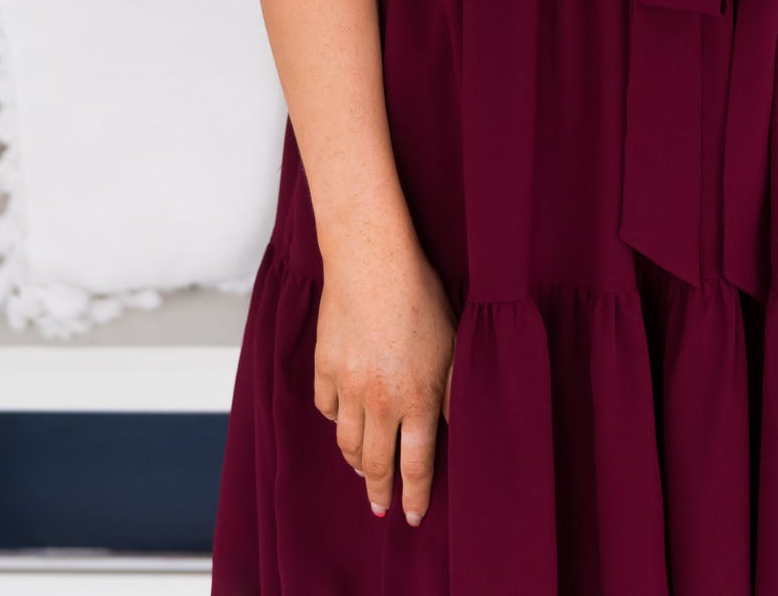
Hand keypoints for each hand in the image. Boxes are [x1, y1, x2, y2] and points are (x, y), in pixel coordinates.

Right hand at [312, 242, 457, 526]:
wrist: (372, 261)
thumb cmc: (419, 295)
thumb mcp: (452, 344)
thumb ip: (451, 389)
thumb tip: (450, 423)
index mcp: (418, 399)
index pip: (416, 465)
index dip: (416, 496)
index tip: (414, 516)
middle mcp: (380, 402)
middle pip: (376, 464)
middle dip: (380, 492)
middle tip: (381, 508)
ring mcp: (347, 386)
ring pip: (348, 443)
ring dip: (357, 461)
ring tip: (364, 469)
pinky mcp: (324, 368)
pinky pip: (327, 409)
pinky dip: (336, 421)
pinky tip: (344, 421)